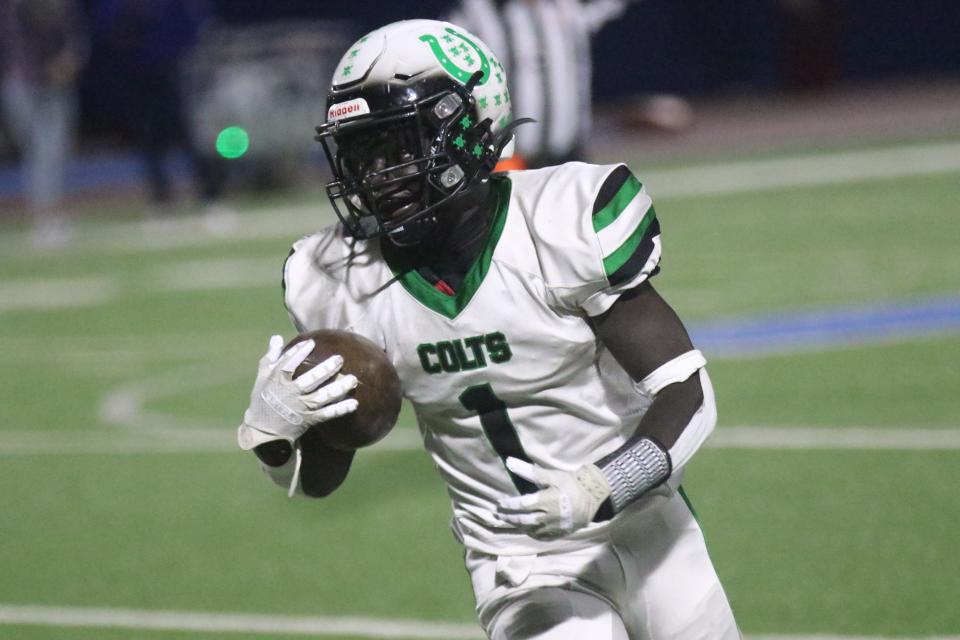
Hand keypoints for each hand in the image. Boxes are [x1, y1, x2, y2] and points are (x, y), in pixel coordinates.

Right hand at [237, 335, 358, 449]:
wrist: (263, 431)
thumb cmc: (263, 399)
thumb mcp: (262, 377)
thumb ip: (271, 357)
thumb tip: (277, 337)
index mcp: (277, 382)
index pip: (287, 365)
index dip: (298, 353)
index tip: (311, 343)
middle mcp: (289, 394)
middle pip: (309, 381)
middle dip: (325, 370)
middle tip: (340, 359)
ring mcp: (300, 408)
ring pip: (321, 398)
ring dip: (337, 389)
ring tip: (352, 379)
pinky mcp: (308, 420)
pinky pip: (326, 414)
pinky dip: (340, 410)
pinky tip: (353, 403)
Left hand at [496, 458, 611, 539]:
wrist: (592, 496)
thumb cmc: (570, 483)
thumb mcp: (551, 475)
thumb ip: (530, 471)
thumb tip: (509, 462)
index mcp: (545, 501)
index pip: (521, 505)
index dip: (508, 505)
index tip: (499, 503)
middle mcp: (548, 516)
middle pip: (524, 520)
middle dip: (509, 518)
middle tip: (499, 515)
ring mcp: (554, 526)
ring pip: (532, 530)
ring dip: (519, 526)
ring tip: (510, 521)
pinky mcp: (560, 532)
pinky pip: (543, 536)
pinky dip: (532, 534)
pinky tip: (527, 530)